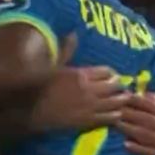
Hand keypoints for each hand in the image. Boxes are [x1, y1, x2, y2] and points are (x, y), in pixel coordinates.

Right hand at [0, 34, 129, 135]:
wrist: (32, 111)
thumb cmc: (41, 87)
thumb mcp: (53, 65)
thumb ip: (66, 50)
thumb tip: (73, 34)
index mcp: (80, 74)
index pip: (107, 71)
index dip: (111, 73)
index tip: (112, 75)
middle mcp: (88, 89)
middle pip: (115, 86)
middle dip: (119, 86)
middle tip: (119, 87)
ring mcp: (89, 106)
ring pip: (116, 102)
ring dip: (121, 100)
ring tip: (122, 99)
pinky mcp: (88, 121)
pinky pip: (109, 117)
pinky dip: (115, 115)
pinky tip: (116, 113)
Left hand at [116, 92, 154, 154]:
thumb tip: (146, 92)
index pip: (150, 105)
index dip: (135, 99)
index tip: (120, 95)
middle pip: (144, 118)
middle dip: (127, 113)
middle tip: (111, 110)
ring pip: (143, 133)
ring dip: (128, 128)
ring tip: (115, 125)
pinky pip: (146, 151)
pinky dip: (136, 148)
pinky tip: (125, 144)